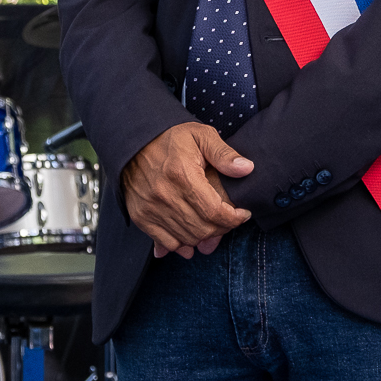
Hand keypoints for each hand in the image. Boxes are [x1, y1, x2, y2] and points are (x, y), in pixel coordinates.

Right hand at [120, 121, 253, 257]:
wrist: (133, 144)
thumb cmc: (170, 139)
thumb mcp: (200, 135)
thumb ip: (224, 154)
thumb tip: (247, 169)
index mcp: (182, 174)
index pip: (214, 211)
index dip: (233, 218)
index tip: (242, 214)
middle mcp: (164, 194)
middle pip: (203, 229)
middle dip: (222, 228)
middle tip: (229, 219)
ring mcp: (151, 208)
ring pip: (188, 239)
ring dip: (205, 236)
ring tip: (212, 224)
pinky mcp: (141, 217)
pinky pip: (167, 243)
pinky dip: (183, 245)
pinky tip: (192, 238)